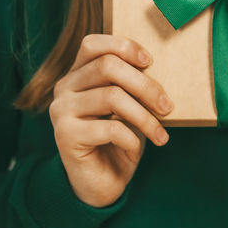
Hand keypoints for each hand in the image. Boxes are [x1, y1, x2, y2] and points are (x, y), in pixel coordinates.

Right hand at [49, 34, 173, 207]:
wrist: (101, 184)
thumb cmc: (119, 139)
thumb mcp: (128, 106)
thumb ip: (131, 84)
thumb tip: (159, 67)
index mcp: (77, 74)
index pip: (92, 44)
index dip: (123, 46)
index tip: (150, 62)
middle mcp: (64, 88)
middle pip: (107, 66)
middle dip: (145, 85)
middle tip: (167, 106)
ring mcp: (61, 111)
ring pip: (111, 96)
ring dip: (144, 116)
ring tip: (160, 132)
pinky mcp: (65, 136)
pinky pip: (109, 127)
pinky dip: (131, 137)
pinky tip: (136, 147)